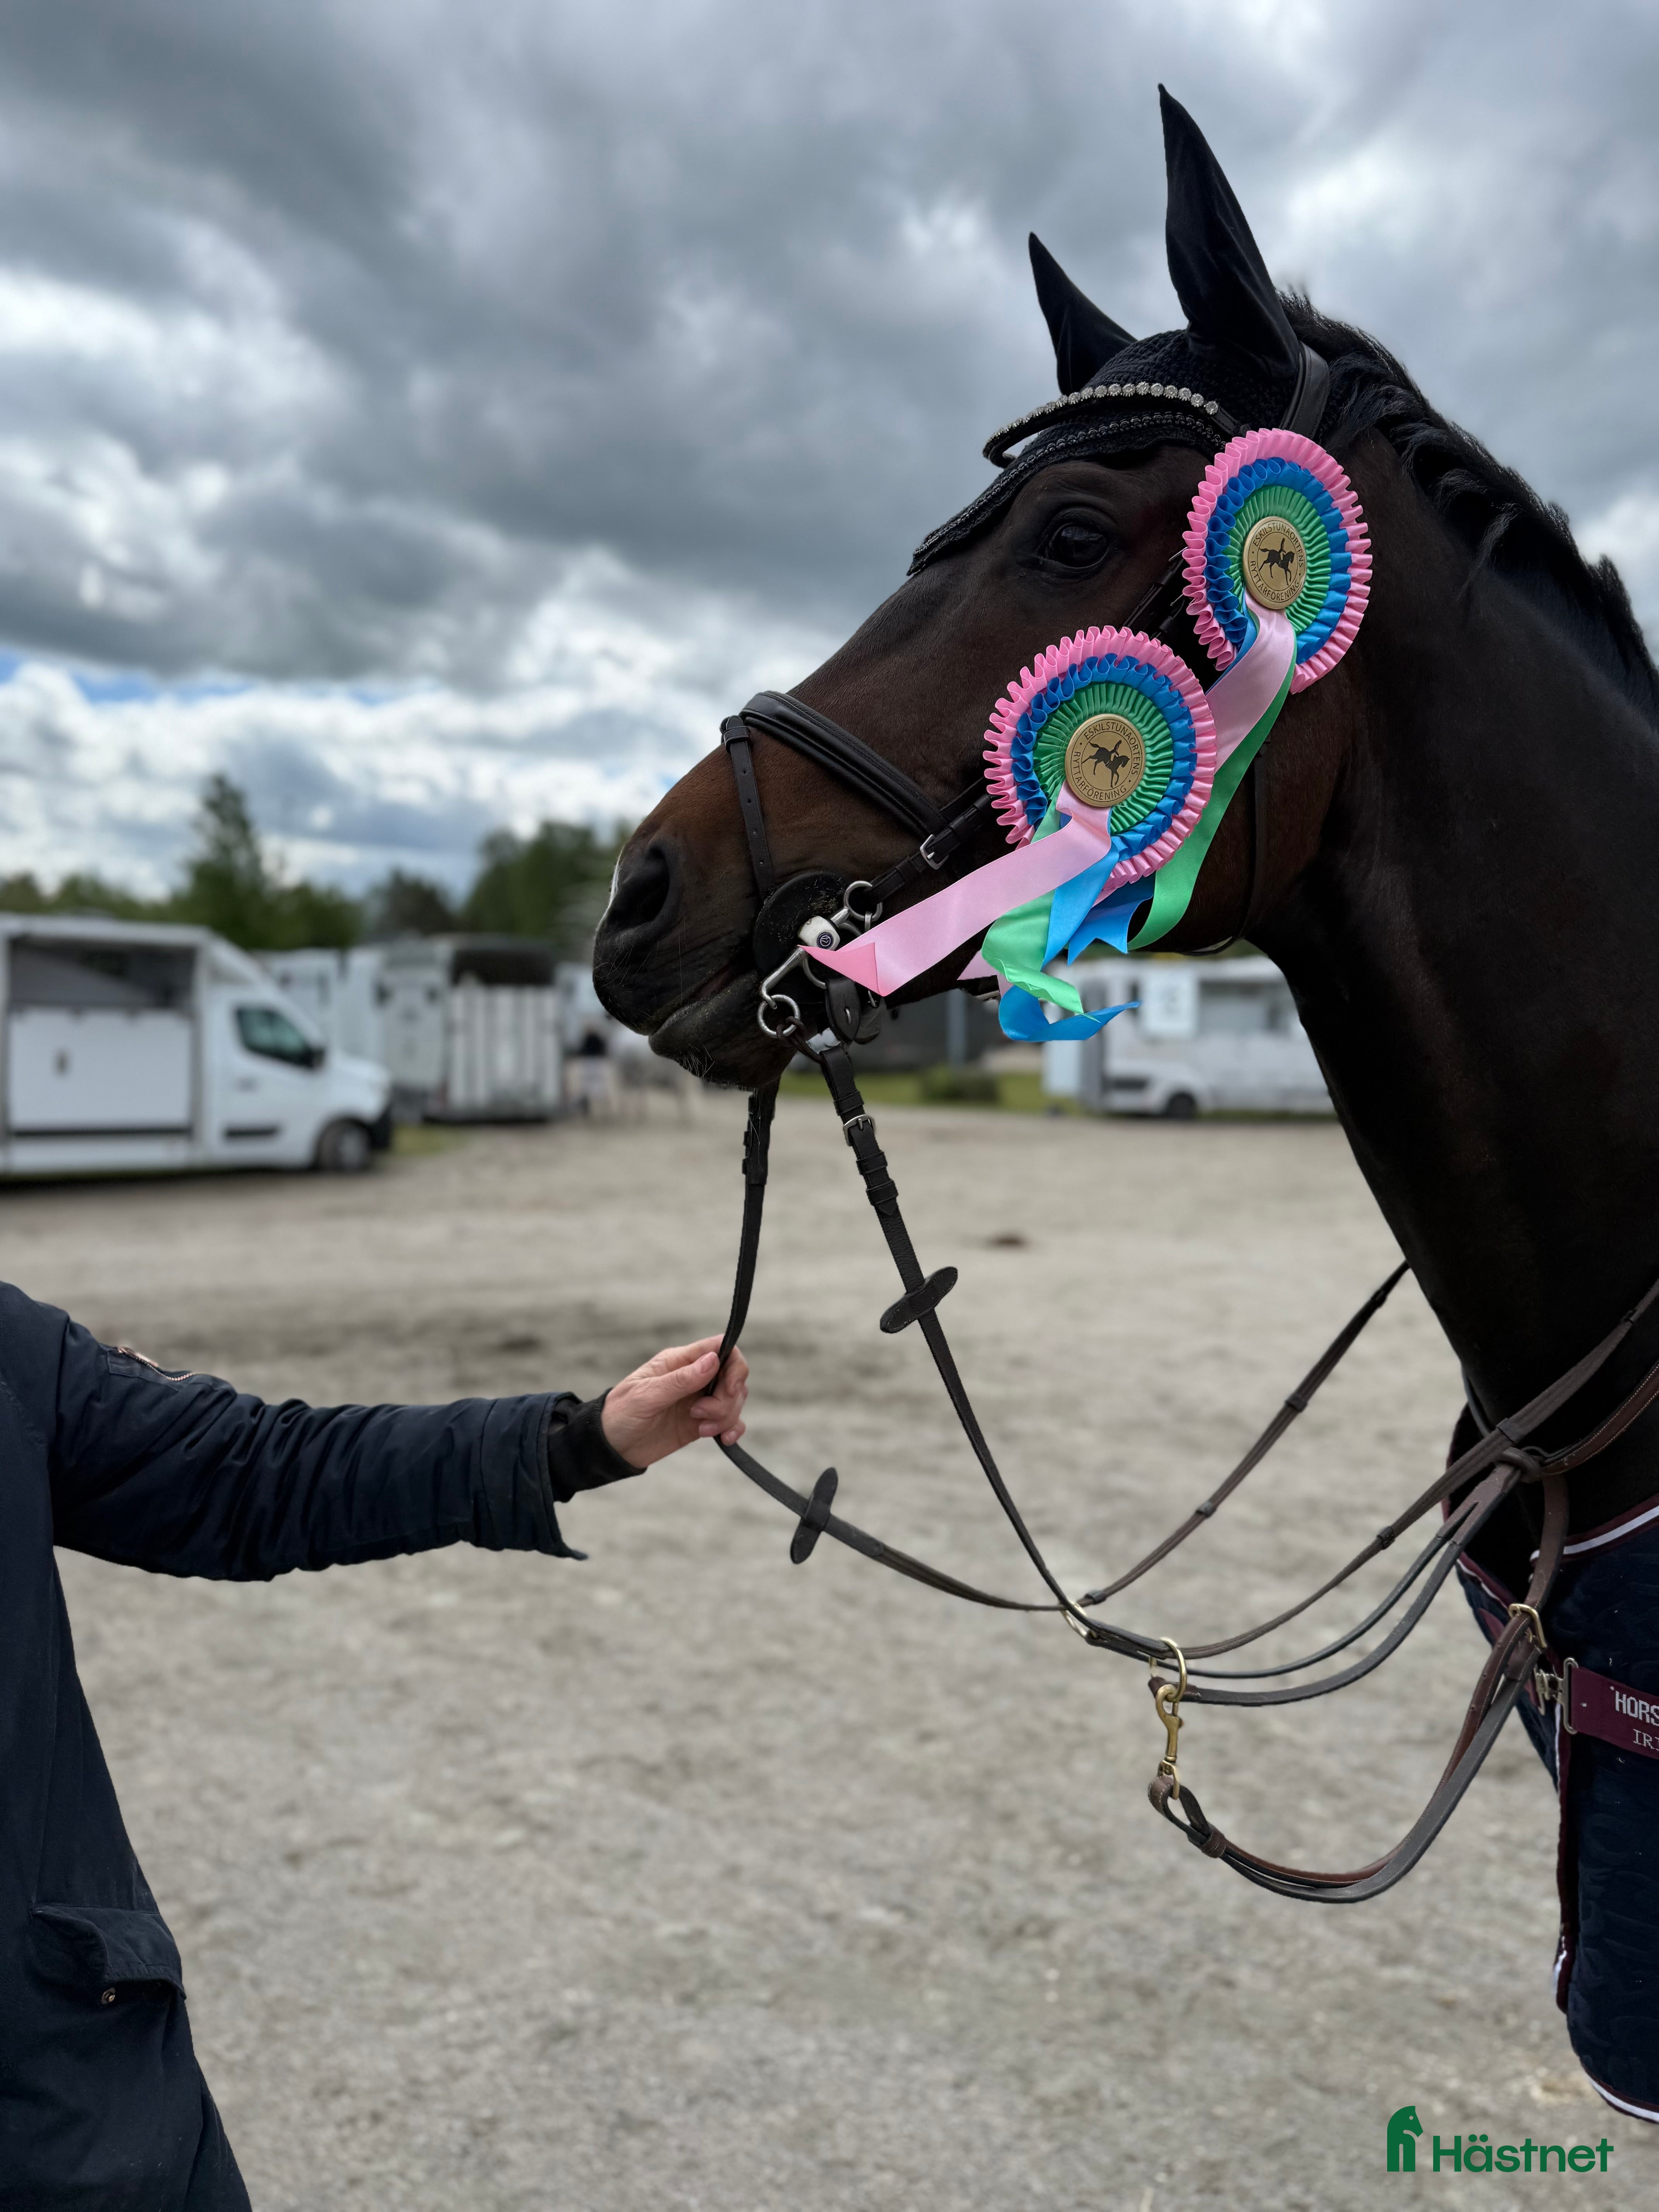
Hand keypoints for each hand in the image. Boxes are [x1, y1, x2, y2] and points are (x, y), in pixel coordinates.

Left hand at [600, 1337, 749, 1467]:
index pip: (720, 1347)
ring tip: (702, 1429)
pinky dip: (732, 1428)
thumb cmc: (620, 1414)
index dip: (734, 1365)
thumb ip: (680, 1380)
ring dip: (726, 1415)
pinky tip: (723, 1439)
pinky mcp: (701, 1422)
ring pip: (733, 1399)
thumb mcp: (646, 1396)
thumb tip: (713, 1360)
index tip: (729, 1388)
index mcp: (679, 1361)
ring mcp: (699, 1400)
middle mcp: (693, 1377)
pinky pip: (730, 1420)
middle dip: (727, 1398)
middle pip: (733, 1376)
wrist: (610, 1447)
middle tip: (701, 1415)